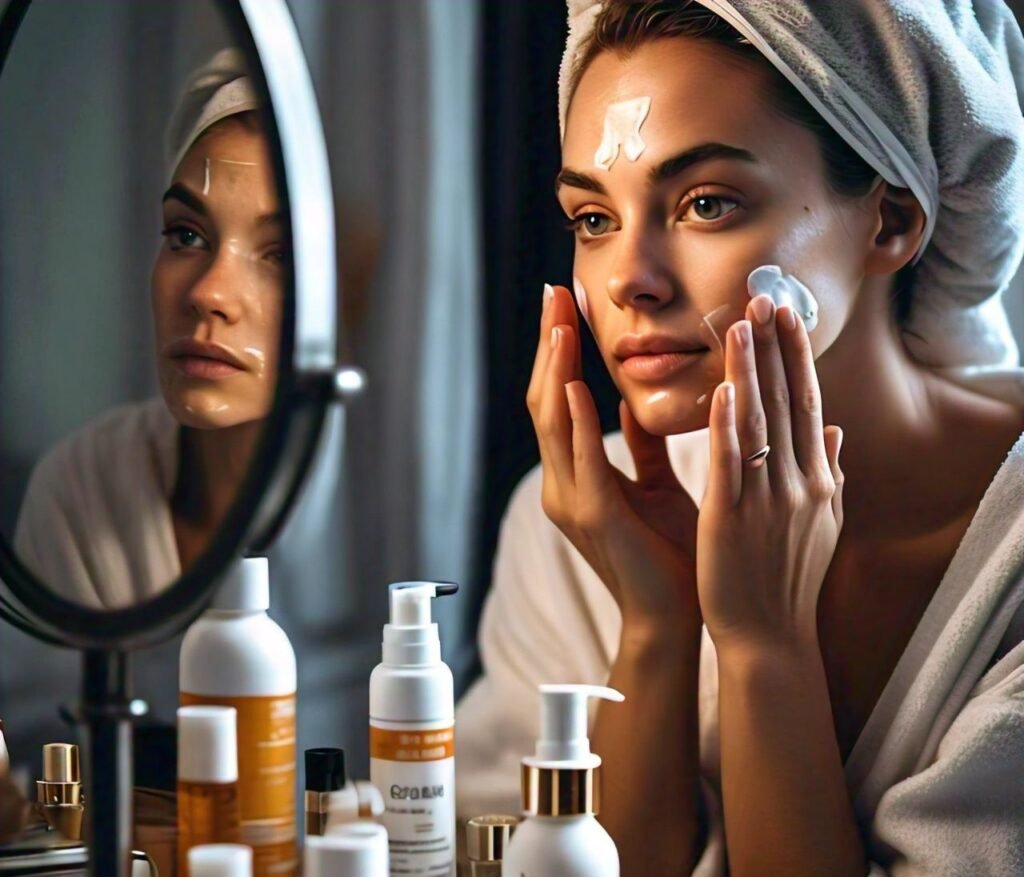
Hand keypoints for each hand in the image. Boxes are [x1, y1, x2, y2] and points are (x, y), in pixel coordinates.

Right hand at [526, 284, 700, 631]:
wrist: (677, 617)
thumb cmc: (672, 553)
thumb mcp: (655, 487)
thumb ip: (641, 447)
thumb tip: (633, 401)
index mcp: (578, 476)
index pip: (560, 398)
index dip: (559, 351)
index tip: (566, 303)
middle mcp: (563, 484)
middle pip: (545, 400)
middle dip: (549, 345)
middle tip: (555, 292)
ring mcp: (572, 501)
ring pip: (553, 422)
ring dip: (555, 369)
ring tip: (559, 321)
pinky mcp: (594, 517)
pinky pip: (580, 459)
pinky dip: (576, 420)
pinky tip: (576, 384)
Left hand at [696, 295, 843, 655]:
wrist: (771, 638)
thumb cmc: (789, 579)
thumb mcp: (821, 523)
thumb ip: (827, 474)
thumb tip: (832, 432)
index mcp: (816, 481)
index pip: (806, 403)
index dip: (796, 357)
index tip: (785, 315)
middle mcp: (799, 484)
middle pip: (787, 402)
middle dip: (775, 348)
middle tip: (762, 296)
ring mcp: (767, 502)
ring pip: (758, 425)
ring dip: (750, 372)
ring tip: (738, 325)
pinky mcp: (731, 522)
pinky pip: (730, 467)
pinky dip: (728, 428)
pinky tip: (724, 391)